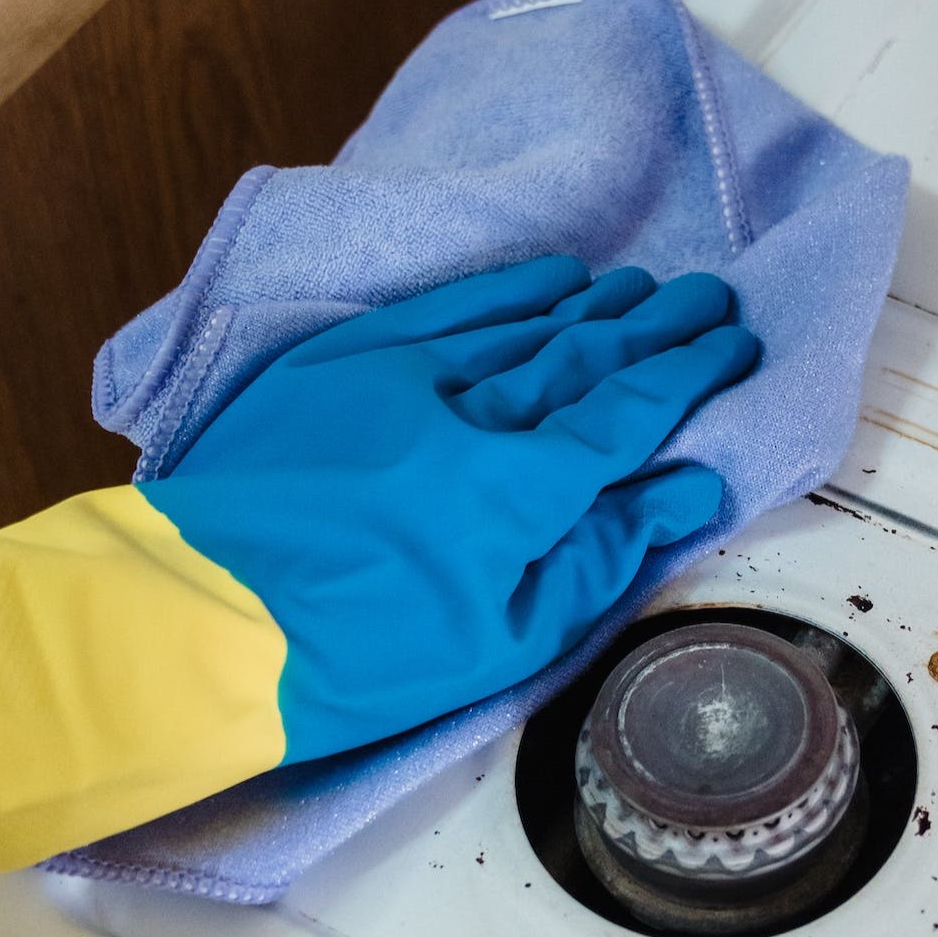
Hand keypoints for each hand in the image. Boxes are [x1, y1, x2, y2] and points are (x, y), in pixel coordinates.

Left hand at [0, 255, 756, 931]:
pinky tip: (542, 280)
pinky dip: (501, 291)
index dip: (689, 373)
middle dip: (654, 325)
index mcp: (520, 486)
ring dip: (587, 303)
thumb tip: (691, 487)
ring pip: (519, 320)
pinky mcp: (341, 361)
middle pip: (584, 351)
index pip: (629, 410)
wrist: (203, 623)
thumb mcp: (504, 638)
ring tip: (638, 289)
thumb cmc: (362, 656)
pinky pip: (443, 307)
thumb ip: (604, 554)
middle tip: (710, 298)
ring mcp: (402, 374)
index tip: (734, 343)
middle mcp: (472, 409)